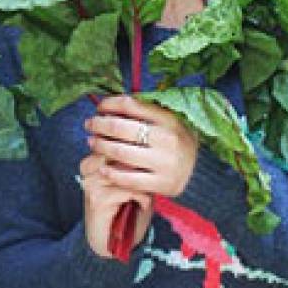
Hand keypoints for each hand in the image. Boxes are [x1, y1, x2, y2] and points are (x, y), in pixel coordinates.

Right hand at [79, 153, 150, 258]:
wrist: (109, 243)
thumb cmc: (125, 210)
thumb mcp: (131, 182)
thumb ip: (134, 164)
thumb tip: (149, 147)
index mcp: (93, 160)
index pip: (116, 139)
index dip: (137, 146)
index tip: (149, 161)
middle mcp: (88, 168)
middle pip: (120, 151)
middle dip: (141, 165)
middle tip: (150, 180)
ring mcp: (91, 183)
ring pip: (127, 169)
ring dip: (143, 183)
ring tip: (145, 196)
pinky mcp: (97, 199)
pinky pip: (129, 189)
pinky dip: (142, 198)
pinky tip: (141, 206)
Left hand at [83, 95, 198, 197]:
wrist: (198, 172)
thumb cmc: (175, 141)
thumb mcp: (167, 122)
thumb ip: (145, 112)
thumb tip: (111, 105)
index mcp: (169, 119)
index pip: (130, 105)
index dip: (109, 104)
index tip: (100, 107)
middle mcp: (168, 139)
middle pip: (120, 128)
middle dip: (99, 124)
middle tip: (89, 124)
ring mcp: (166, 163)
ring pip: (121, 152)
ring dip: (100, 145)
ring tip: (91, 142)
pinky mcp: (163, 184)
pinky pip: (129, 179)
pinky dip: (111, 173)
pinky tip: (102, 168)